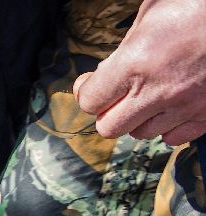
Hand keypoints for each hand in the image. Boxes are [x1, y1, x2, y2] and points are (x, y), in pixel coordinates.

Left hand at [74, 0, 205, 143]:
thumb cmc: (199, 5)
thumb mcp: (155, 9)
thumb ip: (127, 43)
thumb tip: (109, 68)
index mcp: (136, 63)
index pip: (90, 101)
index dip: (86, 92)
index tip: (90, 83)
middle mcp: (157, 92)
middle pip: (110, 127)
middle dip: (108, 111)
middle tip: (116, 94)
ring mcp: (184, 106)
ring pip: (141, 134)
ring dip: (139, 118)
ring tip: (150, 95)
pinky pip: (173, 138)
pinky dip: (168, 126)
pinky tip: (171, 106)